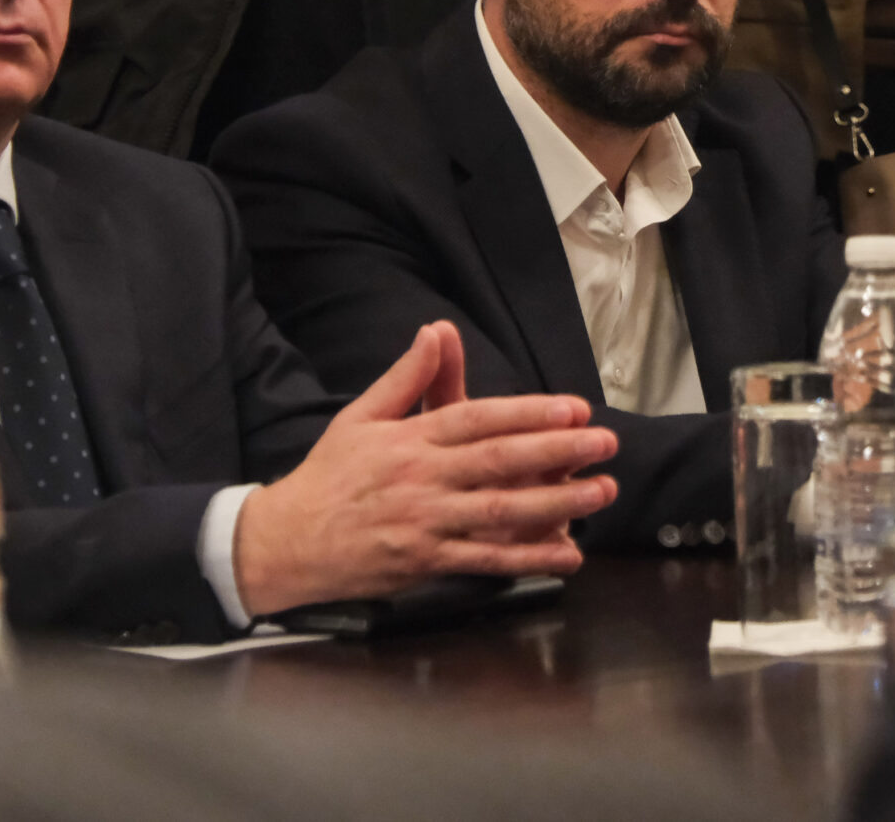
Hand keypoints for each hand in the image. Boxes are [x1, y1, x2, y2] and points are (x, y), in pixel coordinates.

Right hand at [231, 322, 619, 615]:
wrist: (288, 541)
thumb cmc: (330, 475)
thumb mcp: (361, 416)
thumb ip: (406, 377)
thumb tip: (435, 331)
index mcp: (410, 439)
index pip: (478, 420)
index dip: (529, 413)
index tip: (573, 408)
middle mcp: (423, 479)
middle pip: (500, 462)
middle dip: (558, 452)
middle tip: (606, 443)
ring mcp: (427, 523)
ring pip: (501, 511)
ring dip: (557, 503)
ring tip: (601, 491)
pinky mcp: (428, 562)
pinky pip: (487, 561)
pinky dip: (529, 559)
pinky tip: (568, 554)